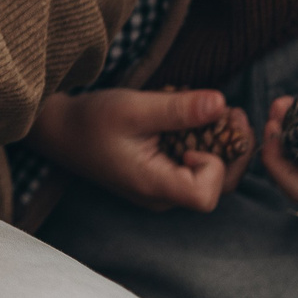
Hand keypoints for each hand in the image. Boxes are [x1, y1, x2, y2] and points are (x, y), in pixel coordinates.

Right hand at [25, 88, 252, 211]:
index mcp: (153, 185)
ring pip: (214, 175)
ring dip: (224, 142)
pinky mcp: (164, 175)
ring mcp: (164, 188)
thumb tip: (222, 103)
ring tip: (220, 109)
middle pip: (221, 186)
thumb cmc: (92, 120)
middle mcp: (162, 195)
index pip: (206, 194)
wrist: (63, 130)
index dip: (216, 164)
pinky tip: (200, 117)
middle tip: (232, 110)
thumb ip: (178, 109)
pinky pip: (198, 165)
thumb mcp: (133, 107)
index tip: (199, 134)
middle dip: (234, 147)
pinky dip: (208, 141)